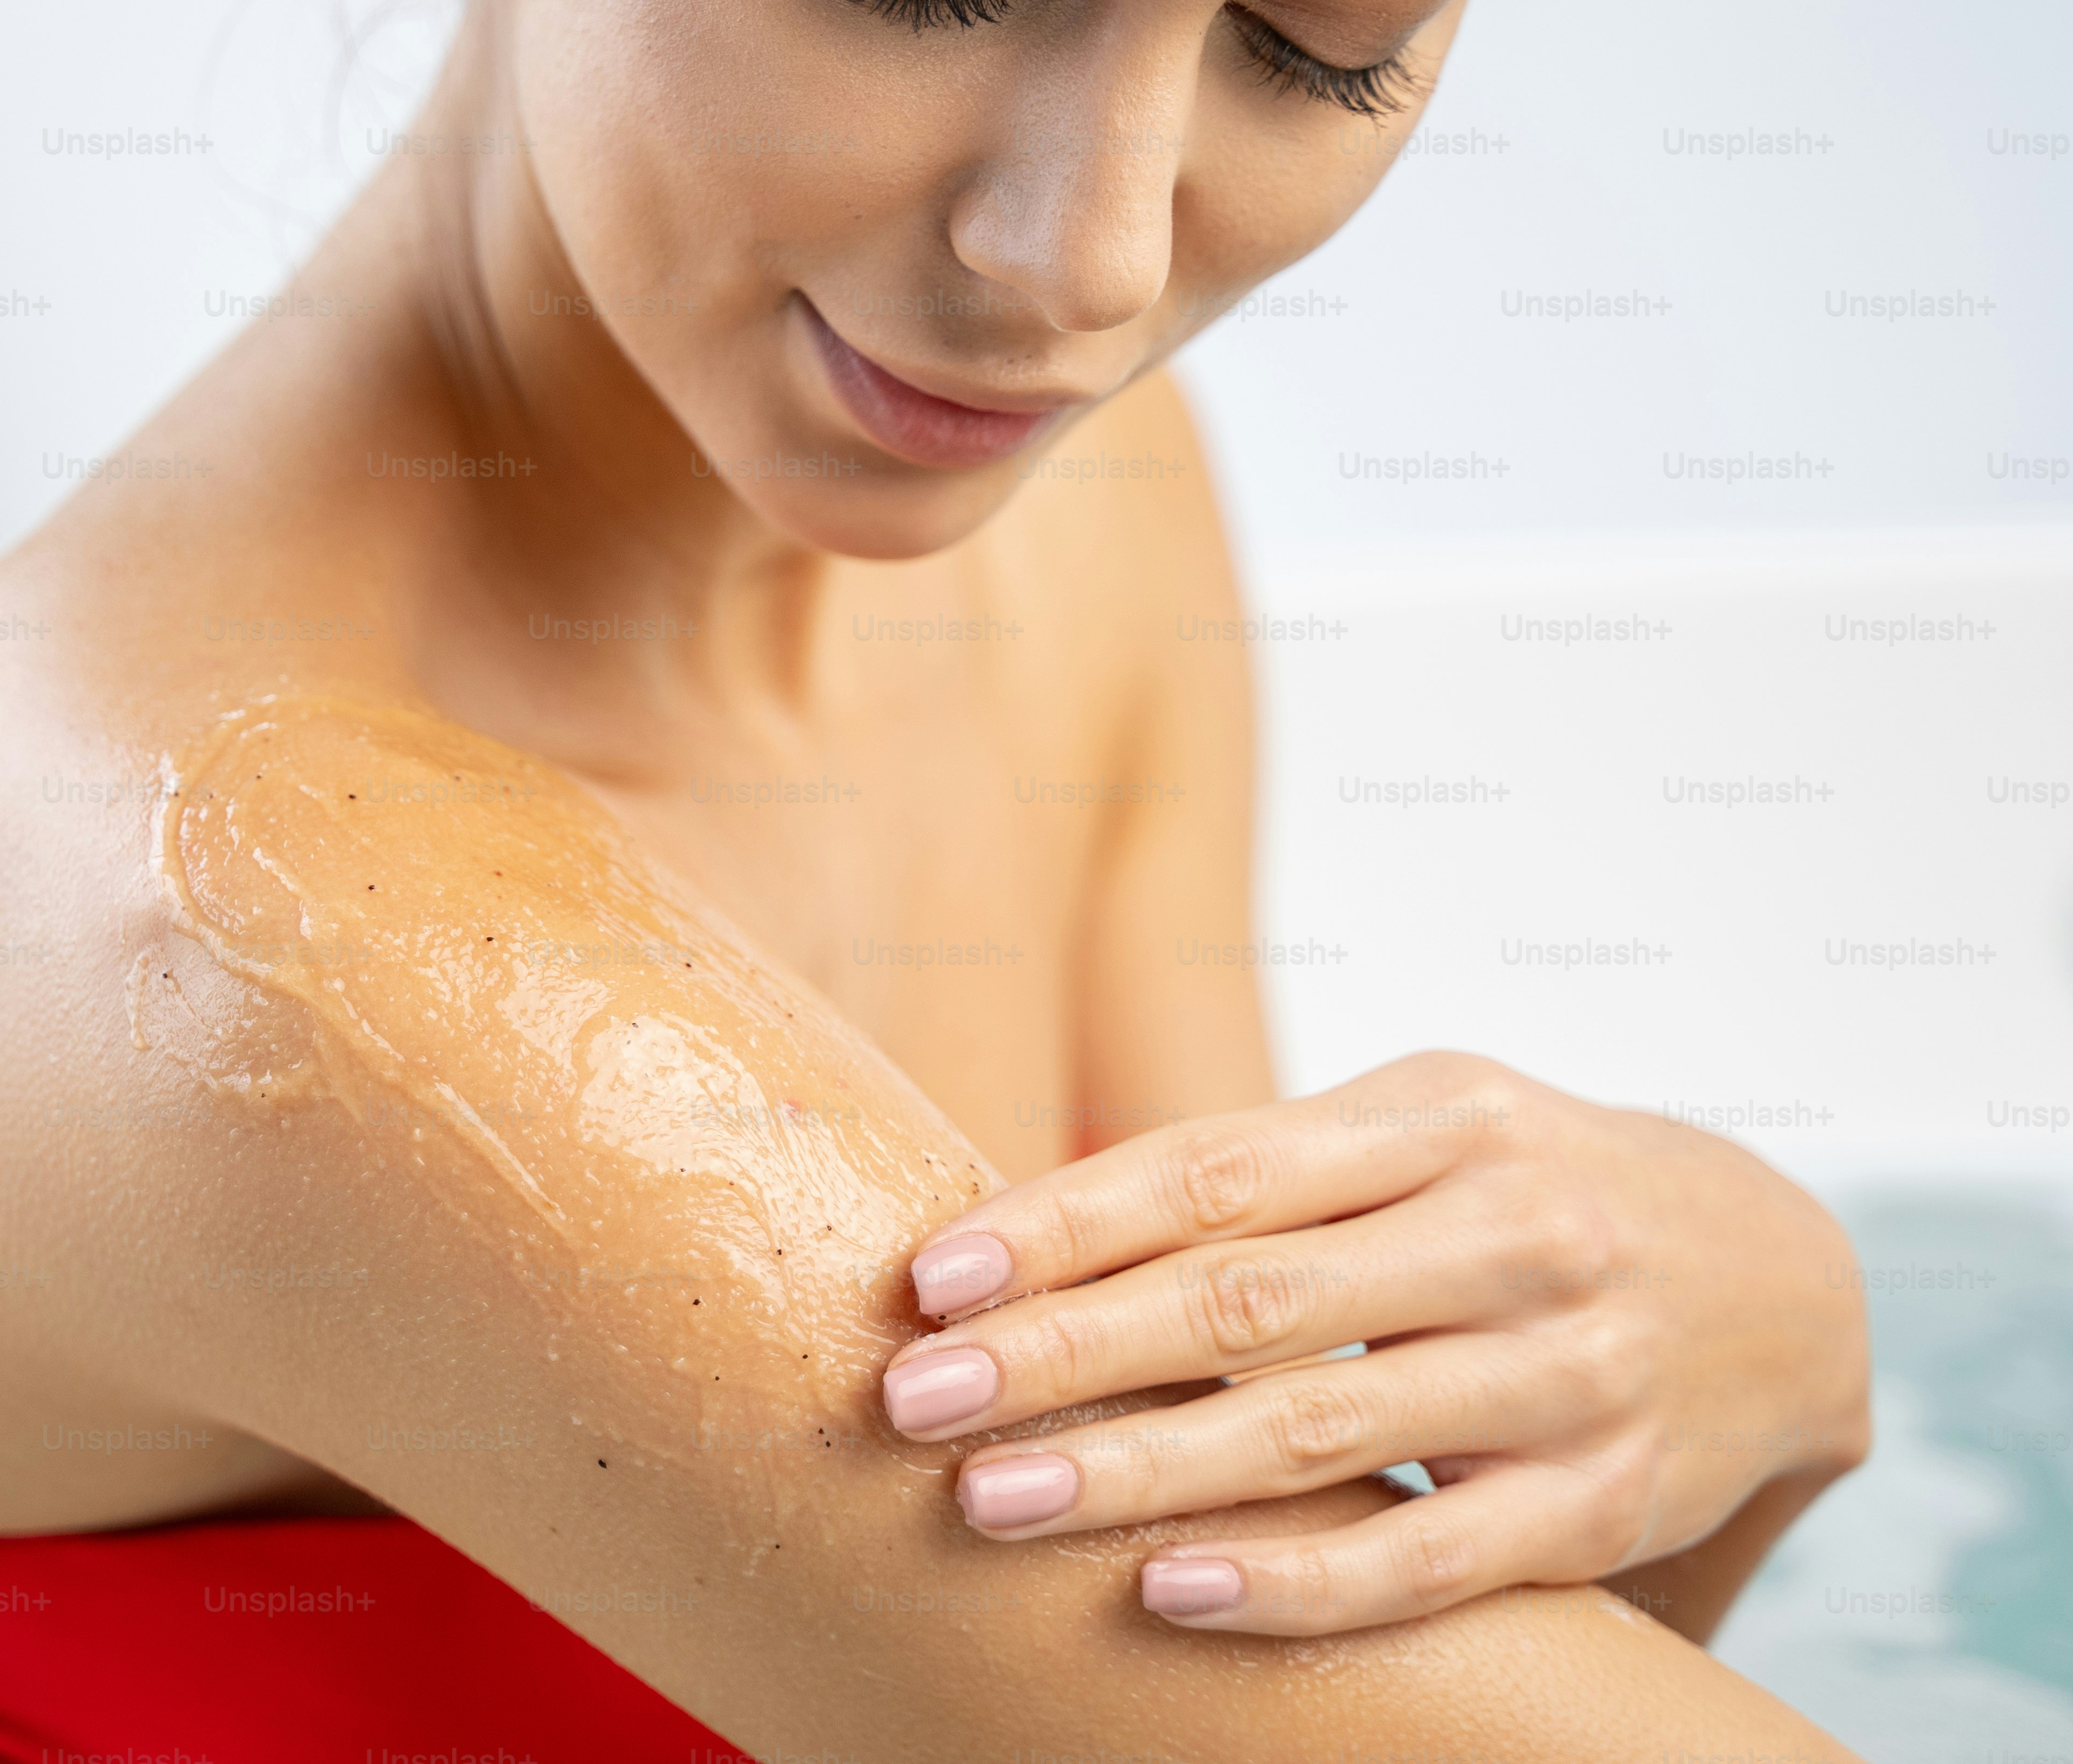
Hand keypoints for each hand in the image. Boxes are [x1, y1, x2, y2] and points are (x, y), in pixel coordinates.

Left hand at [875, 1051, 1873, 1635]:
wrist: (1790, 1276)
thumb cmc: (1528, 1189)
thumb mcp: (1416, 1130)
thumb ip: (1259, 1174)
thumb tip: (1035, 1231)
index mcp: (1438, 1116)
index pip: (1209, 1168)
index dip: (1059, 1224)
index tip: (931, 1277)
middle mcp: (1509, 1229)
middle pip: (1242, 1298)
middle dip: (1061, 1352)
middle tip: (915, 1396)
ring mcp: (1562, 1370)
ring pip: (1319, 1430)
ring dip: (1138, 1470)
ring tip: (992, 1499)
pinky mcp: (1603, 1500)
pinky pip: (1427, 1553)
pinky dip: (1292, 1578)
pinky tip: (1169, 1589)